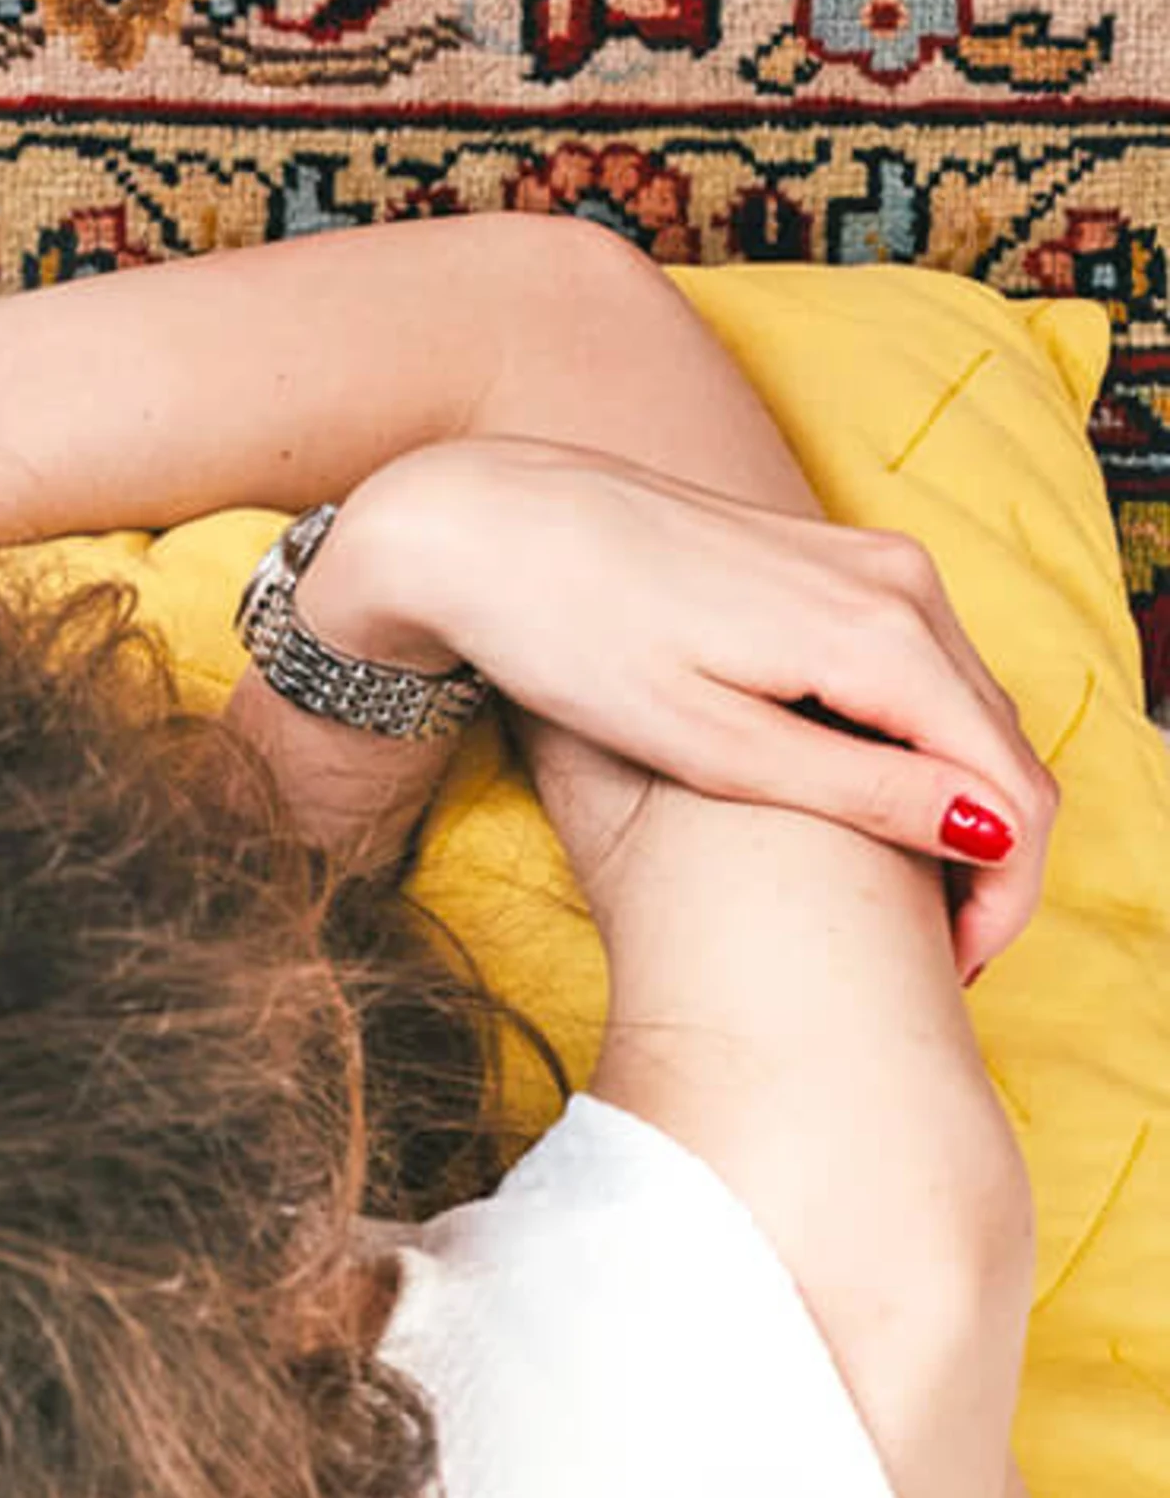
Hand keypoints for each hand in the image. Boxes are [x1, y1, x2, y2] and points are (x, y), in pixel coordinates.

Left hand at [314, 438, 1055, 975]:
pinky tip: (864, 804)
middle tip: (930, 955)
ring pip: (966, 706)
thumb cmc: (573, 641)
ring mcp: (871, 559)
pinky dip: (917, 743)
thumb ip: (862, 790)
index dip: (1002, 896)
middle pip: (1003, 747)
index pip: (1014, 790)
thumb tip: (993, 833)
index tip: (953, 970)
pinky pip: (918, 666)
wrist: (483, 526)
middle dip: (988, 858)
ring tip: (896, 898)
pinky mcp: (834, 558)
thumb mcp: (713, 745)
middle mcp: (901, 581)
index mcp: (882, 633)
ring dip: (957, 801)